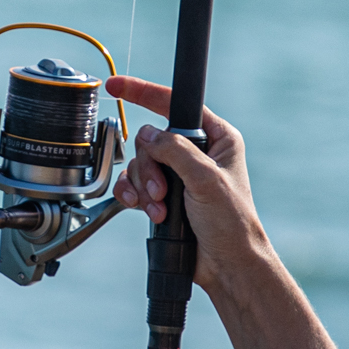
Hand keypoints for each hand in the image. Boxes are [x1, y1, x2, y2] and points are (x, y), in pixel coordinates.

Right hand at [106, 76, 270, 296]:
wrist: (226, 264)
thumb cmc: (231, 222)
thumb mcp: (206, 179)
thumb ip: (175, 151)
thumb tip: (147, 134)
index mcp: (216, 137)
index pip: (175, 104)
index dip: (143, 92)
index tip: (116, 84)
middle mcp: (196, 152)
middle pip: (151, 140)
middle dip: (150, 167)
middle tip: (161, 191)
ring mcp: (178, 174)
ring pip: (141, 164)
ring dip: (144, 188)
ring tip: (160, 209)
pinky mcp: (164, 195)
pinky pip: (134, 185)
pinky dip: (135, 197)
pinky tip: (146, 211)